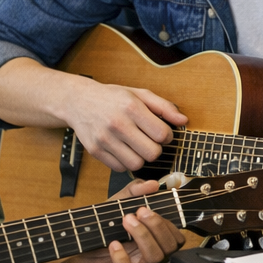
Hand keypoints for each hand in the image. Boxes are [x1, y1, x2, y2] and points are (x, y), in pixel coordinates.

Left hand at [61, 179, 185, 262]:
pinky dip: (121, 257)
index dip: (166, 223)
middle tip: (136, 212)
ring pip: (155, 259)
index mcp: (154, 245)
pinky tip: (113, 244)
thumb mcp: (116, 206)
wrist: (77, 260)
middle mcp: (150, 261)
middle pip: (170, 248)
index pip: (176, 239)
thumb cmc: (101, 234)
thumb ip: (134, 193)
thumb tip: (153, 184)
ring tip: (125, 221)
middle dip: (156, 225)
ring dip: (142, 235)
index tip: (146, 207)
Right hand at [65, 76, 188, 172]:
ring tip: (137, 146)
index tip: (161, 132)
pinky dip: (125, 162)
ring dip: (141, 158)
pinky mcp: (95, 151)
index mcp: (131, 107)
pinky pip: (120, 168)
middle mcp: (117, 124)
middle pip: (151, 153)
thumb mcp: (140, 94)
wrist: (78, 101)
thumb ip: (164, 107)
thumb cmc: (113, 97)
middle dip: (156, 149)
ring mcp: (105, 139)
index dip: (167, 136)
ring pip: (136, 165)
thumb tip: (183, 121)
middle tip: (150, 140)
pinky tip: (124, 149)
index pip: (161, 134)